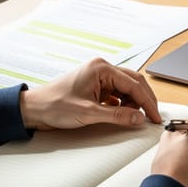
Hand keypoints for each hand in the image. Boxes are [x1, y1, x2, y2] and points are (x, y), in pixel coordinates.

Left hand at [19, 58, 161, 129]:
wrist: (34, 109)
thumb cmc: (54, 105)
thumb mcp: (89, 113)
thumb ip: (117, 115)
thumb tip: (139, 118)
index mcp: (101, 68)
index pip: (134, 84)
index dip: (147, 102)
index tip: (154, 117)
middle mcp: (102, 69)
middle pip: (134, 82)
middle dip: (144, 101)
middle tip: (152, 117)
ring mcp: (99, 77)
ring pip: (127, 88)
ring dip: (134, 103)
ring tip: (132, 117)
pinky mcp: (96, 86)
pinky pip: (118, 93)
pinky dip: (124, 104)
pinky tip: (123, 113)